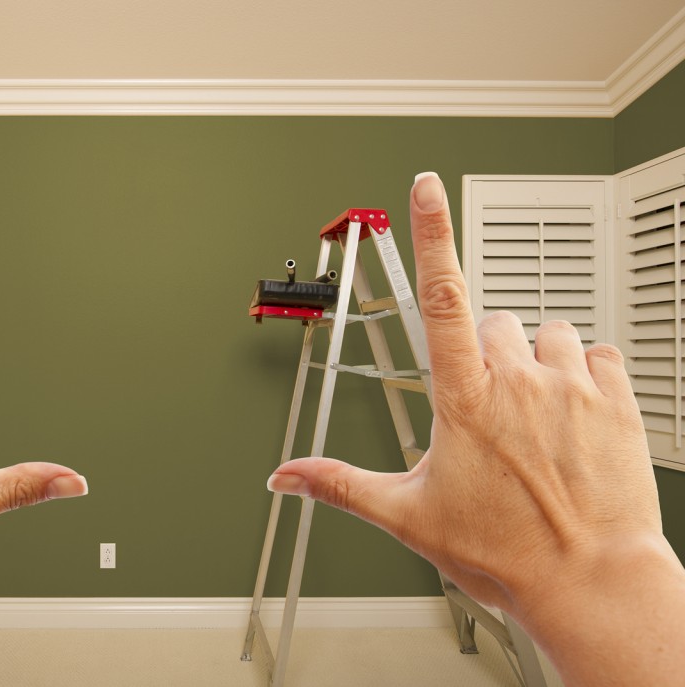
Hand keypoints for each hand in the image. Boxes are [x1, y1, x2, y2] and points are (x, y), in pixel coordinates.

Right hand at [267, 173, 684, 685]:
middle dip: (484, 353)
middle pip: (492, 322)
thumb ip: (340, 484)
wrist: (590, 581)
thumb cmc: (505, 552)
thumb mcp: (408, 516)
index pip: (439, 295)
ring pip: (546, 332)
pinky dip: (583, 372)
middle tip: (487, 409)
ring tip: (534, 414)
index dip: (430, 233)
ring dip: (534, 360)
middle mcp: (518, 380)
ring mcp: (571, 386)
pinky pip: (598, 352)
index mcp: (464, 398)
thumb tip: (285, 477)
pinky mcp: (617, 399)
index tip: (427, 188)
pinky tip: (573, 412)